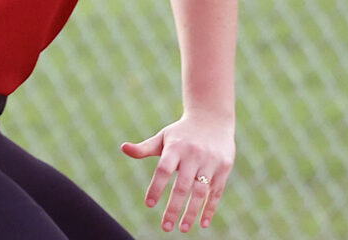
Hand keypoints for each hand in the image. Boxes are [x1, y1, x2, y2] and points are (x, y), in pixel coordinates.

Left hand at [121, 114, 234, 232]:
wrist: (212, 118)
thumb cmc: (182, 133)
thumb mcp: (163, 137)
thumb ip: (144, 148)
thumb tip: (123, 148)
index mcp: (175, 147)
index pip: (163, 169)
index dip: (156, 187)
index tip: (149, 204)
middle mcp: (193, 154)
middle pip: (182, 185)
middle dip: (173, 208)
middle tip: (165, 227)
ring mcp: (209, 161)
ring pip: (200, 191)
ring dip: (191, 212)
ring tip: (183, 228)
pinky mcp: (224, 167)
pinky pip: (216, 191)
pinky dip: (210, 208)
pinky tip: (203, 223)